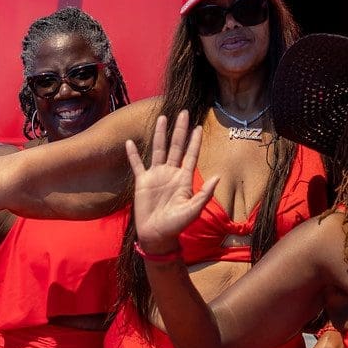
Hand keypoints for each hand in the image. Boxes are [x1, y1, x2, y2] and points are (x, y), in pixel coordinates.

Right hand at [124, 112, 217, 256]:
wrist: (157, 235)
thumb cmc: (177, 225)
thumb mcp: (193, 209)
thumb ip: (205, 193)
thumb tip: (217, 176)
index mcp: (184, 179)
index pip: (191, 155)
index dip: (195, 141)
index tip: (199, 126)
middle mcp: (170, 173)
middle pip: (176, 146)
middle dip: (180, 130)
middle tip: (184, 113)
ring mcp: (156, 176)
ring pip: (158, 149)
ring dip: (160, 134)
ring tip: (162, 118)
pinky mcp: (142, 182)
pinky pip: (137, 165)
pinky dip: (133, 154)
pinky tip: (130, 142)